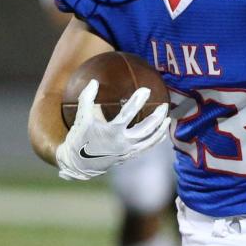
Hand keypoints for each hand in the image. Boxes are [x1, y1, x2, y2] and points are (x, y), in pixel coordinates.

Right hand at [55, 79, 169, 180]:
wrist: (78, 164)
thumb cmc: (80, 139)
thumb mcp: (81, 117)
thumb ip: (87, 98)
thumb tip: (94, 81)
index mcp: (112, 132)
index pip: (129, 113)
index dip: (138, 100)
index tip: (146, 90)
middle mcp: (123, 143)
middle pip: (146, 129)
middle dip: (157, 116)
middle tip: (165, 105)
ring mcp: (128, 151)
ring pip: (150, 140)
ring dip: (160, 129)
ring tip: (167, 118)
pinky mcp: (129, 156)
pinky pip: (146, 148)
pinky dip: (156, 140)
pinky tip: (161, 132)